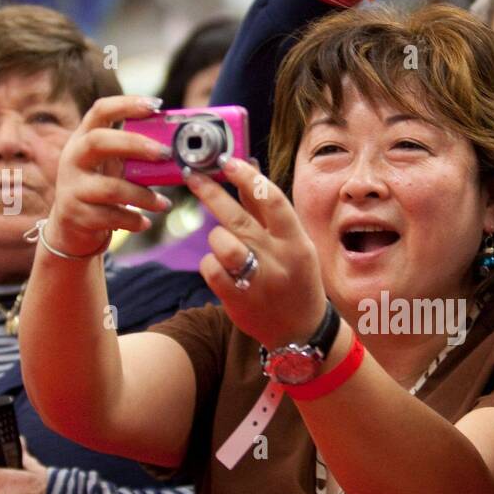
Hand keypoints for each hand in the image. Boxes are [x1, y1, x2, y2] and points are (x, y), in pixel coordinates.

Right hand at [45, 94, 176, 257]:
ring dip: (143, 196)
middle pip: (98, 141)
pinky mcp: (76, 215)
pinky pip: (111, 217)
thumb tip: (176, 145)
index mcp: (83, 139)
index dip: (126, 105)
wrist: (71, 228)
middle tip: (165, 152)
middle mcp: (73, 158)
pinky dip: (133, 220)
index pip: (100, 111)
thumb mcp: (112, 166)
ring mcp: (72, 187)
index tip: (155, 105)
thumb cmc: (100, 189)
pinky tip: (145, 223)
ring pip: (111, 188)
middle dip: (134, 144)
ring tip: (163, 204)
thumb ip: (134, 154)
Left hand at [186, 160, 327, 350]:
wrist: (299, 332)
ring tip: (223, 244)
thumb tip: (246, 172)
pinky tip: (222, 268)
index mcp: (296, 242)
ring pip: (221, 242)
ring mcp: (257, 280)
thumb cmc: (295, 279)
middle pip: (238, 218)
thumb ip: (268, 212)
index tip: (228, 162)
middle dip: (211, 192)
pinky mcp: (237, 299)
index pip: (272, 200)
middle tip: (194, 176)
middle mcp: (278, 259)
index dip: (247, 177)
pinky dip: (211, 263)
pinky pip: (210, 268)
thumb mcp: (294, 244)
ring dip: (216, 237)